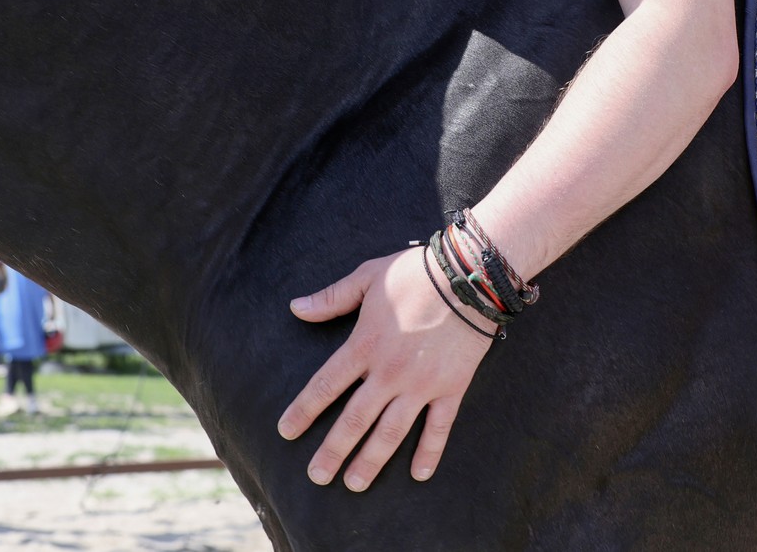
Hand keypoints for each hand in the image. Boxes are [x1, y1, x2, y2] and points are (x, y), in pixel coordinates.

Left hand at [278, 246, 494, 490]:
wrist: (469, 275)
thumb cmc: (415, 273)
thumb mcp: (368, 277)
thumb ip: (332, 298)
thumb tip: (296, 308)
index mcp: (365, 345)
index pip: (325, 385)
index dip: (303, 410)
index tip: (286, 431)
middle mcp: (389, 372)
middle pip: (354, 420)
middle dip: (333, 450)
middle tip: (317, 476)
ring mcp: (421, 384)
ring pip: (391, 432)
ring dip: (371, 461)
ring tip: (355, 484)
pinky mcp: (451, 388)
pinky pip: (439, 427)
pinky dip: (429, 452)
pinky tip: (418, 475)